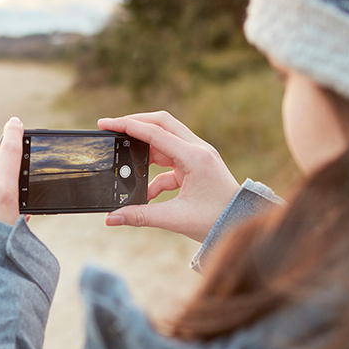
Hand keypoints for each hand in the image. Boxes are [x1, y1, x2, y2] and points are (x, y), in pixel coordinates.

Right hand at [97, 111, 238, 242]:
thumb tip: (112, 218)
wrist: (243, 225)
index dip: (127, 126)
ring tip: (127, 162)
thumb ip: (141, 216)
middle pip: (161, 123)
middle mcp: (198, 150)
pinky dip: (156, 173)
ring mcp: (199, 156)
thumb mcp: (175, 219)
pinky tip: (147, 192)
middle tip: (113, 129)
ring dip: (145, 150)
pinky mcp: (197, 165)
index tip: (105, 123)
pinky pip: (171, 160)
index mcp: (195, 157)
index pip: (155, 133)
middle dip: (135, 124)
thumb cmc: (217, 221)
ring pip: (166, 140)